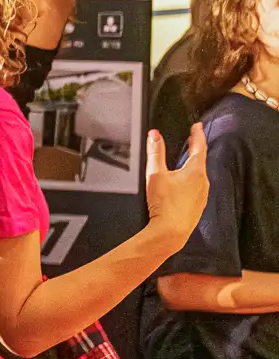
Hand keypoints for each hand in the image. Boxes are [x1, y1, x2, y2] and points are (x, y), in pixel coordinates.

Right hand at [144, 124, 207, 241]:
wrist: (171, 232)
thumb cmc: (165, 205)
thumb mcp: (155, 174)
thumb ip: (154, 152)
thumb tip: (154, 135)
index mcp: (195, 171)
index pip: (199, 147)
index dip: (197, 134)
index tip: (197, 126)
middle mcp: (203, 182)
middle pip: (200, 160)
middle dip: (195, 149)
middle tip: (192, 140)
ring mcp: (202, 195)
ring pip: (199, 175)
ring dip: (193, 166)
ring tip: (186, 161)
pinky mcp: (197, 206)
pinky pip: (196, 188)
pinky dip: (190, 181)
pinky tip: (182, 186)